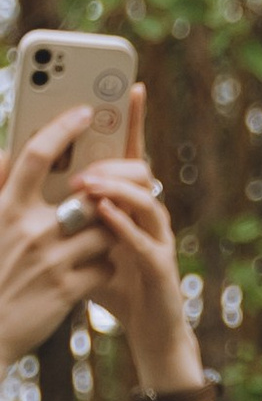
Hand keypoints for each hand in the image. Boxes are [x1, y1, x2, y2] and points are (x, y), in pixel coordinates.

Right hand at [0, 101, 119, 369]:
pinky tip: (94, 270)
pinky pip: (105, 266)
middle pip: (85, 194)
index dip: (63, 128)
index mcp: (6, 205)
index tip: (84, 110)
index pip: (38, 154)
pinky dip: (106, 265)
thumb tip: (7, 153)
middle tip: (111, 191)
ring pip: (103, 231)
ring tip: (97, 239)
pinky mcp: (67, 290)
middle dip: (102, 194)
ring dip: (107, 234)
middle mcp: (29, 228)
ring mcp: (50, 260)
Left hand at [67, 87, 204, 400]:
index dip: (134, 119)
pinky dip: (122, 224)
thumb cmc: (113, 284)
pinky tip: (100, 212)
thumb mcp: (84, 239)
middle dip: (110, 157)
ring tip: (83, 184)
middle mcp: (149, 215)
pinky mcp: (161, 269)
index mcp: (130, 203)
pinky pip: (144, 240)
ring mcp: (158, 240)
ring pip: (145, 199)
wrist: (147, 333)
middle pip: (139, 169)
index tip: (130, 84)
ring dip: (113, 186)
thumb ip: (67, 208)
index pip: (132, 153)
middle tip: (77, 159)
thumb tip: (30, 176)